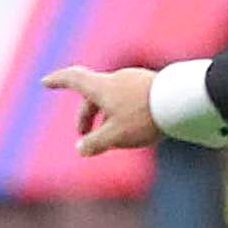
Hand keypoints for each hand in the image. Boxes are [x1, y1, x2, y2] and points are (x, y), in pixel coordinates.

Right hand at [43, 66, 161, 156]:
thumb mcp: (116, 136)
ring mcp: (134, 80)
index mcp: (101, 87)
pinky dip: (123, 112)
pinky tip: (136, 128)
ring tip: (112, 138)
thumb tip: (81, 149)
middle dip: (86, 116)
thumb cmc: (144, 117)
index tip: (45, 82)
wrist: (181, 101)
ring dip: (106, 116)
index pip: (72, 78)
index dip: (57, 81)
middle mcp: (115, 79)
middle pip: (93, 95)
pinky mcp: (151, 85)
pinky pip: (129, 98)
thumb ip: (95, 143)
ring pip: (112, 98)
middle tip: (85, 139)